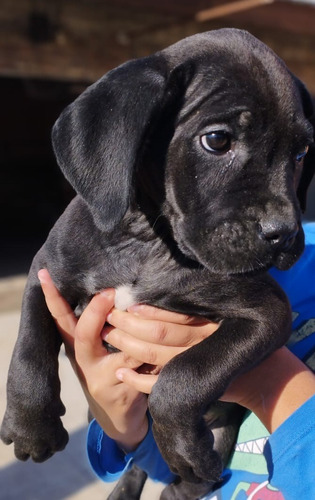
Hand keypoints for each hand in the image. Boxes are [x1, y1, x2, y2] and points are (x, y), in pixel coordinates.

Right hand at [38, 270, 147, 451]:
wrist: (119, 418)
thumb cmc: (112, 372)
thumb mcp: (99, 348)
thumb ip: (101, 323)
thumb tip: (116, 286)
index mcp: (77, 345)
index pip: (61, 318)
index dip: (52, 297)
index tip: (45, 274)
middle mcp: (84, 361)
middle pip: (83, 335)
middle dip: (96, 312)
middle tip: (109, 292)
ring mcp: (100, 379)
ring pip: (122, 348)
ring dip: (138, 330)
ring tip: (151, 310)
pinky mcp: (121, 392)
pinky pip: (144, 366)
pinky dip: (157, 354)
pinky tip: (169, 345)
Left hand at [103, 304, 218, 392]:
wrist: (253, 377)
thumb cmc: (227, 340)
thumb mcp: (217, 319)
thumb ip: (192, 309)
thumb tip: (155, 294)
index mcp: (206, 322)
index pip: (172, 315)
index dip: (148, 310)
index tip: (127, 303)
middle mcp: (200, 342)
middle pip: (159, 332)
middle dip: (129, 324)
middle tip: (110, 316)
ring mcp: (194, 365)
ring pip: (155, 354)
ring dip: (127, 346)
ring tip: (109, 335)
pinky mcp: (190, 386)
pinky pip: (158, 384)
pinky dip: (137, 380)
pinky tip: (120, 372)